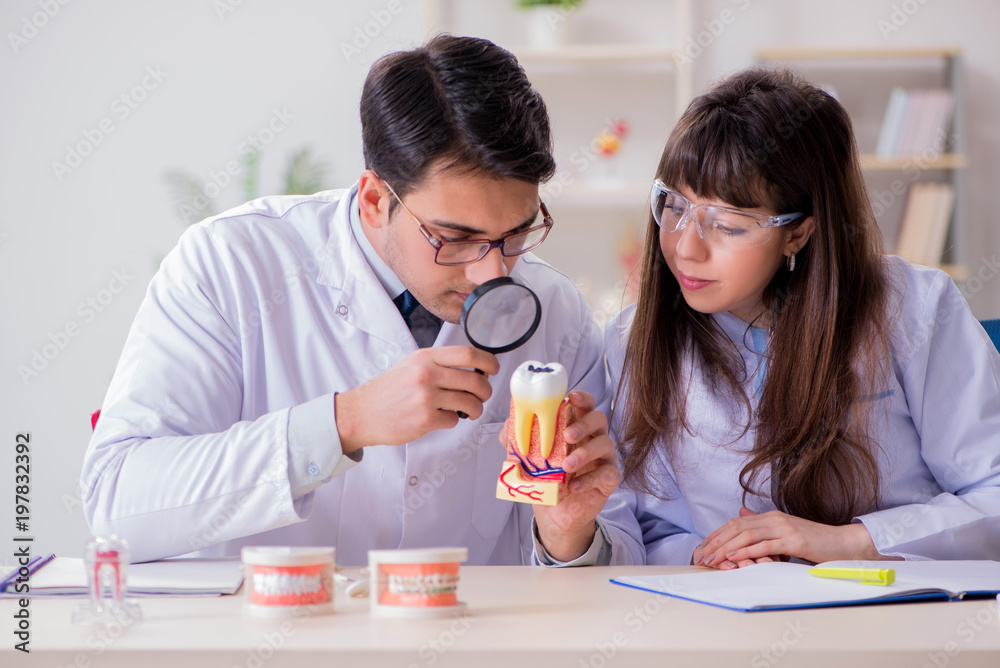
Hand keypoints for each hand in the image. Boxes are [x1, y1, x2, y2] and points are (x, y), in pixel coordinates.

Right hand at [336, 346, 498, 452]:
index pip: (468, 353)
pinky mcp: (425, 419)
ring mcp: (426, 397)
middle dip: (485, 390)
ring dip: (475, 409)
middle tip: (483, 395)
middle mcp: (427, 374)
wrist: (362, 412)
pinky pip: (454, 420)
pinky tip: (442, 418)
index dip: (488, 361)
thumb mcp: (411, 365)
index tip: (493, 369)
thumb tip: (472, 368)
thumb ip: (439, 364)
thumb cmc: (387, 390)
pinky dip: (453, 421)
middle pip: (474, 380)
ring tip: (470, 411)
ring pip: (469, 402)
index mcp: (426, 357)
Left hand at [529, 391, 622, 561]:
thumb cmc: (546, 477)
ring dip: (585, 453)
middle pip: (598, 419)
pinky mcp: (609, 479)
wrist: (554, 511)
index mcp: (576, 426)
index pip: (585, 405)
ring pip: (605, 444)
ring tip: (566, 466)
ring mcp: (604, 458)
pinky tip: (573, 486)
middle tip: (567, 435)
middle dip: (584, 424)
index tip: (572, 398)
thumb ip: (516, 438)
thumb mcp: (526, 456)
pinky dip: (589, 479)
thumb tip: (509, 422)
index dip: (582, 398)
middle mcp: (593, 438)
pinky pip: (608, 474)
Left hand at [691, 507, 885, 569]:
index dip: (717, 534)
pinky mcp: (793, 540)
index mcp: (770, 517)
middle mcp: (774, 519)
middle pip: (737, 527)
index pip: (736, 523)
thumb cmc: (814, 542)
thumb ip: (763, 525)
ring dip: (727, 547)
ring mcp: (783, 528)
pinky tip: (734, 557)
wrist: (843, 543)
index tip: (702, 547)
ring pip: (747, 535)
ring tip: (712, 558)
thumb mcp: (785, 532)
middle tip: (700, 555)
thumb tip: (741, 512)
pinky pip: (765, 545)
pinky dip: (747, 551)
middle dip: (716, 541)